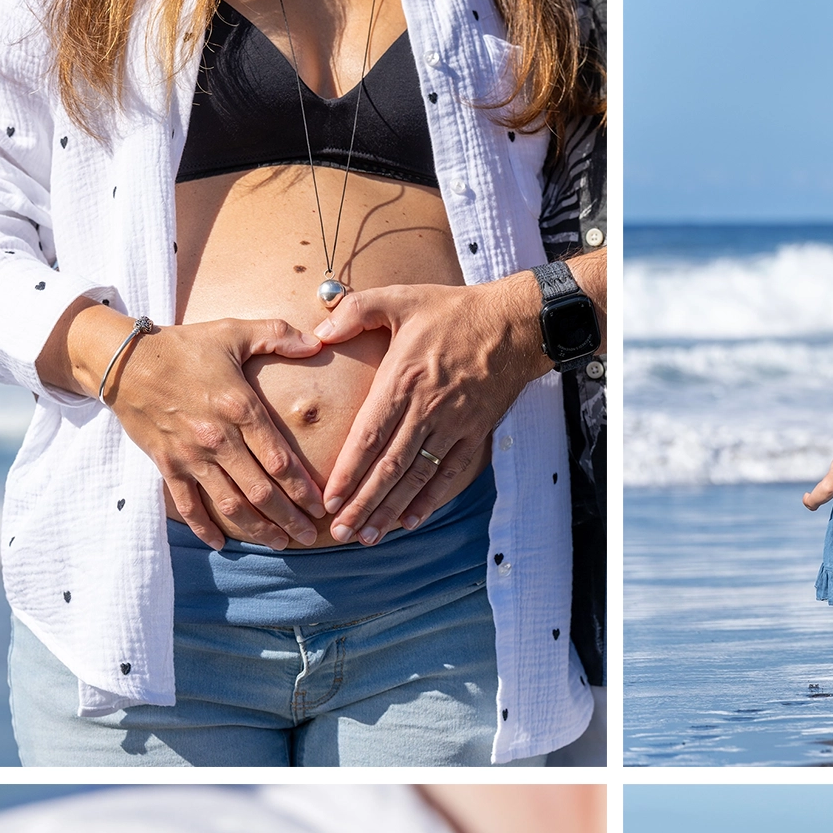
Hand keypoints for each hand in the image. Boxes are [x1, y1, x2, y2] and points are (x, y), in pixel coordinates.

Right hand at [105, 316, 326, 548]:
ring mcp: (191, 456)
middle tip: (307, 537)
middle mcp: (218, 438)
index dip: (303, 489)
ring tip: (278, 543)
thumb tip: (317, 341)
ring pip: (230, 505)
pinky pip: (189, 506)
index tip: (320, 506)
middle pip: (261, 491)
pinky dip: (205, 529)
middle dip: (289, 519)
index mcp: (240, 407)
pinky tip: (221, 544)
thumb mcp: (232, 331)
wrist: (125, 361)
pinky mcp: (168, 465)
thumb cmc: (182, 346)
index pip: (280, 459)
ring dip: (257, 529)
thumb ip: (277, 335)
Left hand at [314, 277, 545, 543]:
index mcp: (401, 380)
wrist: (515, 324)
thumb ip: (355, 310)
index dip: (348, 472)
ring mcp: (452, 425)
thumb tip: (317, 331)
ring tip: (368, 536)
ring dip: (391, 510)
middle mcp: (426, 409)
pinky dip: (430, 500)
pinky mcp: (474, 434)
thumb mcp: (400, 297)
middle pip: (389, 468)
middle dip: (362, 504)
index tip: (328, 500)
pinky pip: (449, 474)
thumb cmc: (453, 310)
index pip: (368, 437)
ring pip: (416, 478)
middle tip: (339, 534)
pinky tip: (410, 521)